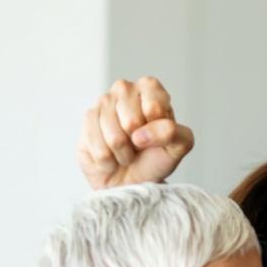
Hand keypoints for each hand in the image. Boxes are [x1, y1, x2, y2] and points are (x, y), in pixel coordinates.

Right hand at [77, 77, 193, 188]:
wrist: (131, 178)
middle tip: (140, 145)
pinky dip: (109, 161)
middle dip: (138, 143)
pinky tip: (111, 155)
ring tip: (126, 151)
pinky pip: (99, 148)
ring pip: (114, 137)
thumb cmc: (155, 157)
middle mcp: (125, 89)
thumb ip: (174, 133)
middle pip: (132, 121)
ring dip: (123, 154)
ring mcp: (103, 102)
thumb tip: (141, 134)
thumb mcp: (178, 146)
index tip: (158, 132)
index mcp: (150, 88)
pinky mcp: (87, 120)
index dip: (157, 127)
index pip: (154, 106)